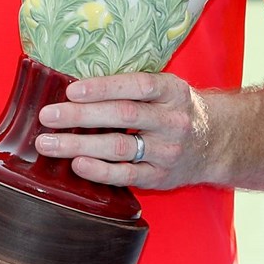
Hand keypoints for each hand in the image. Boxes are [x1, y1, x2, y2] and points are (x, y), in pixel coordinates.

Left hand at [35, 71, 214, 189]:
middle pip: (123, 116)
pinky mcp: (160, 177)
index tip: (71, 90)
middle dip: (81, 116)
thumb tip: (78, 88)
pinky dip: (99, 171)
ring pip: (120, 147)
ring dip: (79, 146)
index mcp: (172, 92)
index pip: (137, 86)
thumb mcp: (166, 90)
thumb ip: (133, 88)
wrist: (215, 143)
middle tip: (48, 116)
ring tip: (48, 143)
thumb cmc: (177, 111)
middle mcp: (172, 121)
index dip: (103, 88)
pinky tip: (77, 164)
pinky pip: (126, 175)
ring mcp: (167, 151)